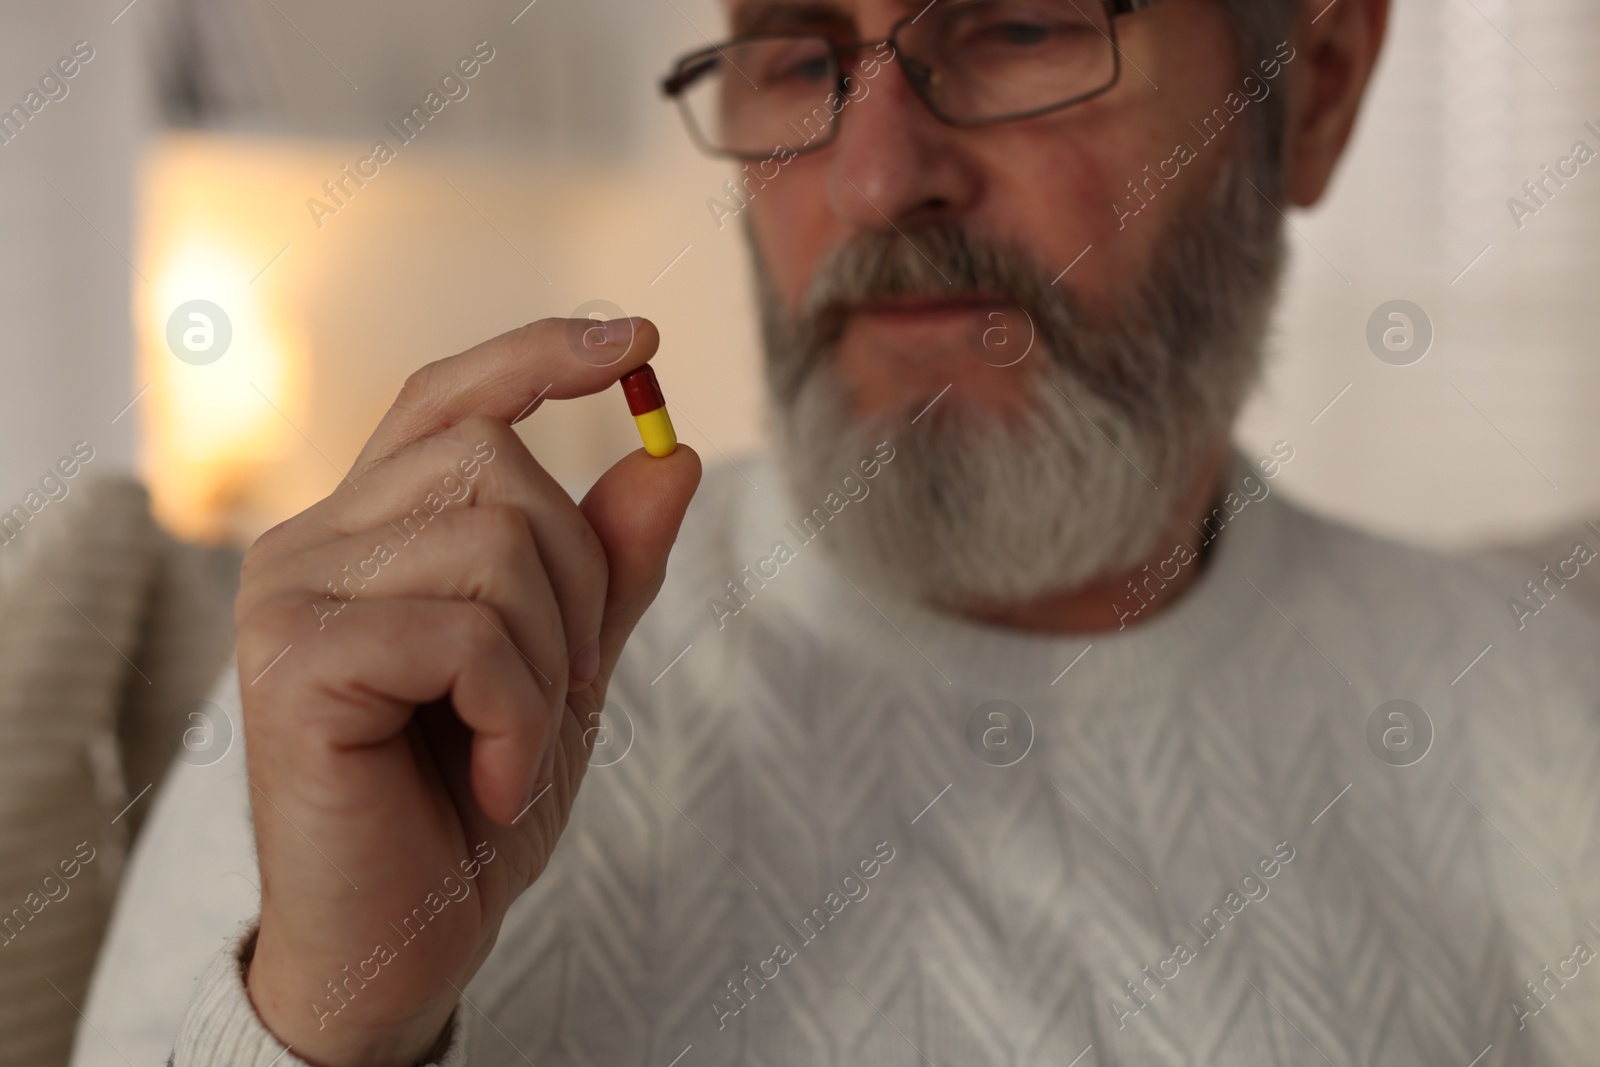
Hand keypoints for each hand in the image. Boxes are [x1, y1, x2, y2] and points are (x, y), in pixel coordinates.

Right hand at [235, 318, 699, 1066]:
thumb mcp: (567, 668)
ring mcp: (289, 594)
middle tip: (557, 690)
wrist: (401, 942)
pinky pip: (464, 634)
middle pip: (494, 461)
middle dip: (575, 579)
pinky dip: (516, 716)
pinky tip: (492, 781)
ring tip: (512, 747)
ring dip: (548, 663)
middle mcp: (312, 541)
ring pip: (493, 545)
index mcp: (371, 529)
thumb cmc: (472, 801)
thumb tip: (673, 456)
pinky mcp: (290, 662)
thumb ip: (610, 566)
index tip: (641, 340)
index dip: (537, 353)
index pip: (446, 397)